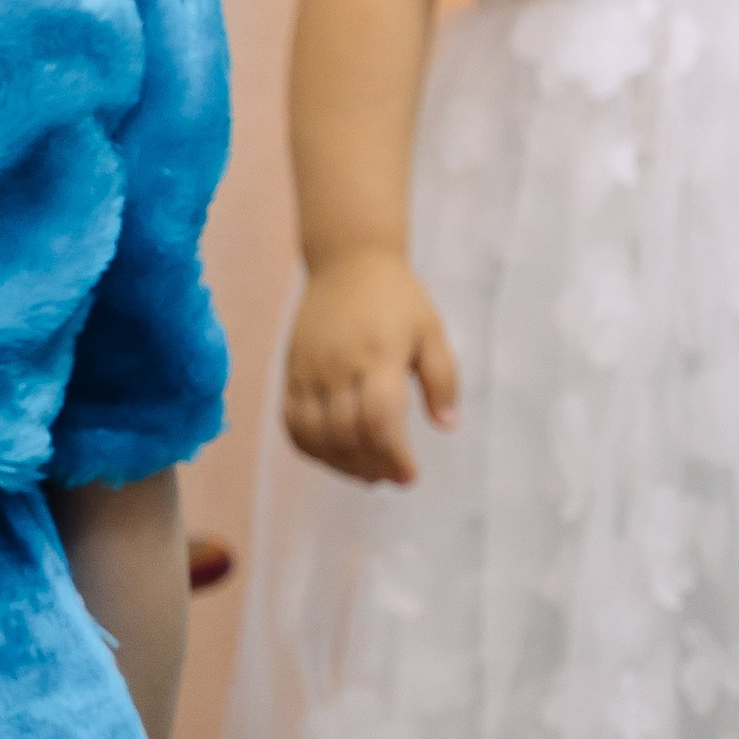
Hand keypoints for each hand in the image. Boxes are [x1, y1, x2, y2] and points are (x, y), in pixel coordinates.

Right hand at [285, 246, 458, 484]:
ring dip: (340, 465)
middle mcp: (338, 365)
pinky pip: (292, 422)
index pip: (378, 419)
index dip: (393, 456)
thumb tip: (446, 426)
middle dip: (371, 467)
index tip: (410, 476)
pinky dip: (311, 449)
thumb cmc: (397, 298)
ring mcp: (309, 370)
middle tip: (393, 478)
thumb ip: (443, 380)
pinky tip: (337, 457)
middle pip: (345, 434)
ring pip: (314, 435)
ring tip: (368, 474)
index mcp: (378, 356)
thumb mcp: (433, 333)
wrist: (347, 261)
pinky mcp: (292, 372)